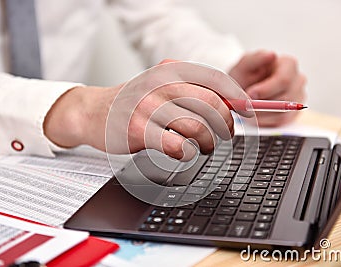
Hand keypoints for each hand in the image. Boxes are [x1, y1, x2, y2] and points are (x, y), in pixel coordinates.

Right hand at [43, 62, 247, 160]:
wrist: (93, 111)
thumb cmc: (135, 102)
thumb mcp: (163, 86)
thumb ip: (194, 92)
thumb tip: (235, 106)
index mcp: (172, 70)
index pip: (217, 80)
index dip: (238, 99)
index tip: (247, 112)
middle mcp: (161, 83)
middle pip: (213, 105)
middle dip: (225, 125)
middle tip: (222, 135)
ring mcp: (149, 106)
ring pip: (198, 127)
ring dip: (207, 143)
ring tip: (202, 146)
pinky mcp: (138, 130)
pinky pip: (178, 146)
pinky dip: (187, 153)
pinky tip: (181, 151)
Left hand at [229, 50, 305, 126]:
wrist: (244, 86)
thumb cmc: (246, 74)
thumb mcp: (245, 64)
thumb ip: (255, 59)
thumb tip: (271, 55)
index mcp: (289, 64)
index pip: (284, 80)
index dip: (266, 90)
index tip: (249, 94)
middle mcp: (298, 80)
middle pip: (285, 98)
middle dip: (262, 104)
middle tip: (244, 106)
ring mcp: (298, 97)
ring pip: (283, 112)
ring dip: (262, 114)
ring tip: (247, 109)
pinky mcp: (293, 112)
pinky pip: (281, 121)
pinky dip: (265, 121)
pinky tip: (254, 115)